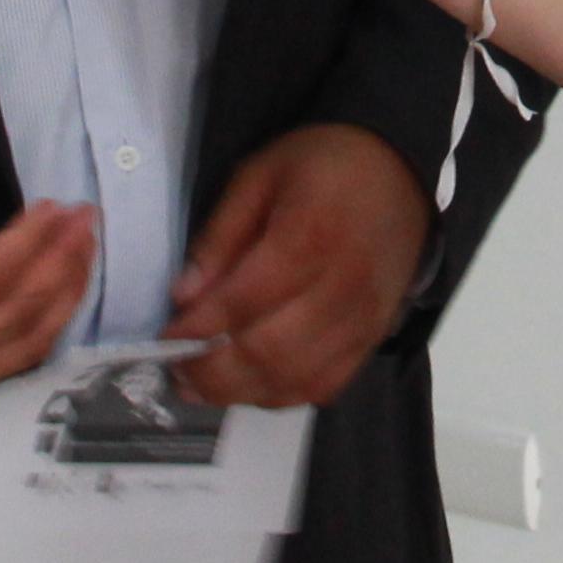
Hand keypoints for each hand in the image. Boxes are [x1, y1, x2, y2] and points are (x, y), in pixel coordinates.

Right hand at [0, 186, 96, 406]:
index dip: (33, 241)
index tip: (59, 208)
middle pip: (17, 312)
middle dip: (60, 262)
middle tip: (85, 221)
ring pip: (25, 342)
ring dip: (63, 294)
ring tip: (84, 249)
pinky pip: (11, 362)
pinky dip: (45, 326)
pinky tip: (61, 292)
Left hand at [167, 121, 427, 408]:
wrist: (398, 172)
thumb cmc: (321, 167)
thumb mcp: (258, 176)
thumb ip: (220, 236)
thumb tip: (183, 296)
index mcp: (310, 234)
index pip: (245, 300)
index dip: (198, 327)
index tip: (164, 336)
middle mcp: (343, 286)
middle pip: (269, 351)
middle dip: (213, 370)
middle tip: (175, 369)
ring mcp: (363, 320)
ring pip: (295, 378)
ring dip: (240, 392)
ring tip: (200, 386)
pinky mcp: (373, 338)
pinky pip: (324, 386)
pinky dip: (280, 395)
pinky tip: (249, 385)